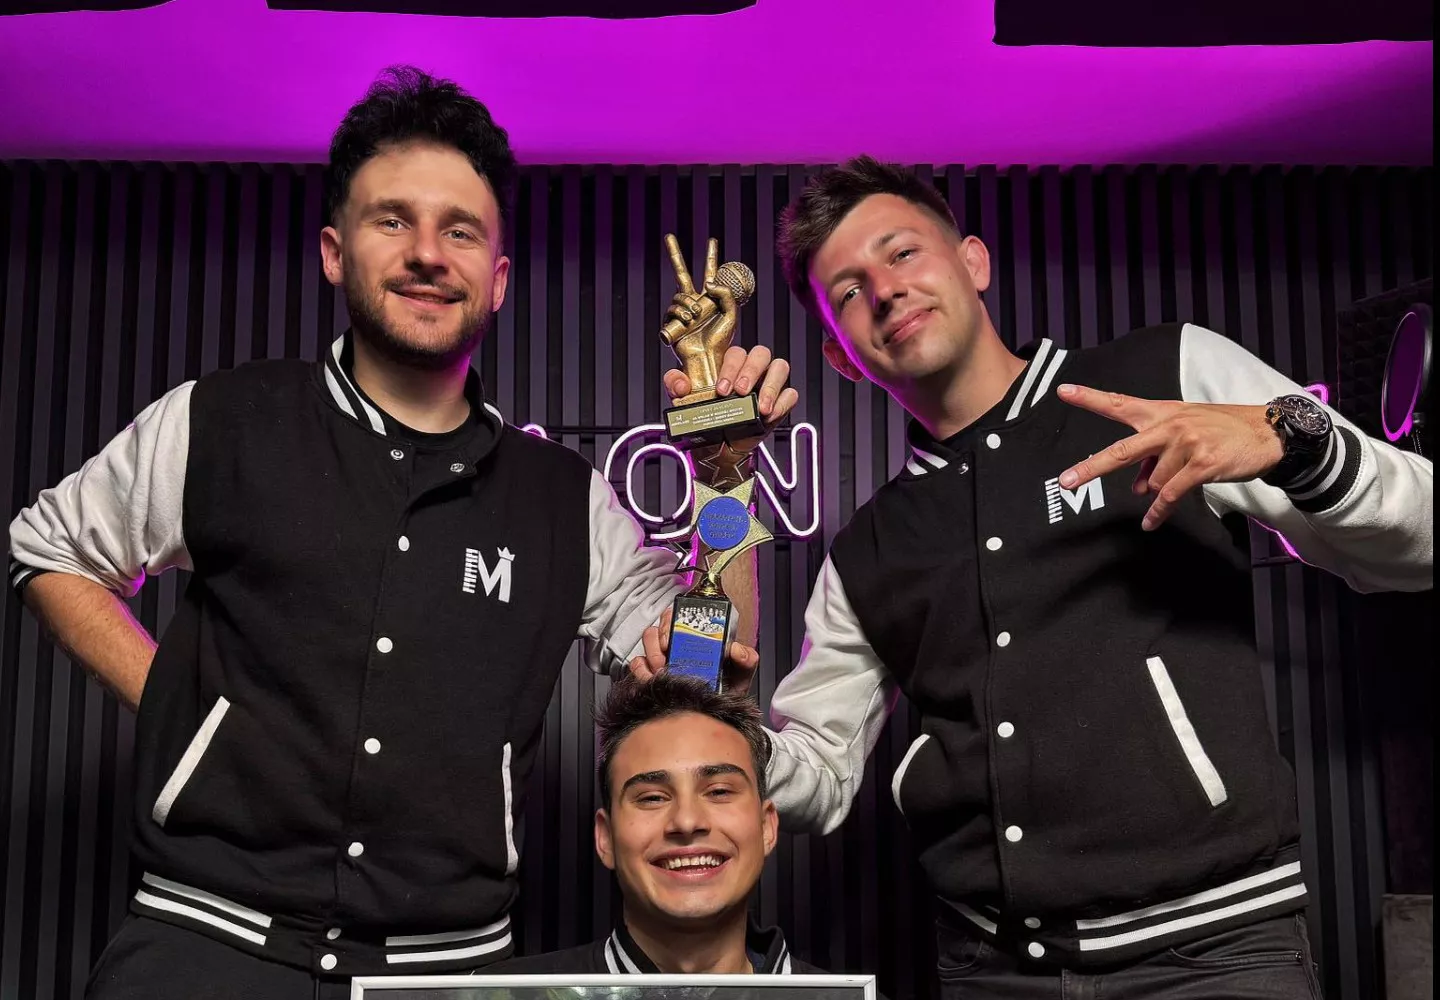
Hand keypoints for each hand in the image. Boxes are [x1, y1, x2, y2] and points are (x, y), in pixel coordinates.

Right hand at [627, 607, 760, 697]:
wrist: (714, 715)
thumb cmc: (726, 690)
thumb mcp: (741, 674)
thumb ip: (747, 659)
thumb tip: (736, 649)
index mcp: (698, 637)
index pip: (680, 615)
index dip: (672, 620)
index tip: (673, 634)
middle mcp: (678, 644)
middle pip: (659, 626)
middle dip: (659, 641)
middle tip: (667, 656)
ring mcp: (662, 658)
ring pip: (647, 642)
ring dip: (652, 656)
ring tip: (663, 672)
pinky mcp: (650, 673)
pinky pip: (637, 664)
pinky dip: (641, 671)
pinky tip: (653, 680)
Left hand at [663, 343, 798, 451]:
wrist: (718, 451)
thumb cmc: (706, 421)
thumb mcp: (685, 402)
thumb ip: (675, 385)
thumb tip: (680, 383)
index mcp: (729, 367)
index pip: (735, 353)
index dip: (730, 367)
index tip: (722, 388)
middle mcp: (751, 372)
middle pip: (761, 354)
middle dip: (751, 371)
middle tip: (741, 392)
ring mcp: (768, 385)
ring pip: (780, 367)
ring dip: (771, 386)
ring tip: (760, 406)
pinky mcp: (779, 403)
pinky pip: (790, 394)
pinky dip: (782, 403)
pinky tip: (769, 415)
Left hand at [1056, 383, 1283, 530]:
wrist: (1265, 432)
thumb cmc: (1219, 431)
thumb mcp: (1183, 433)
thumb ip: (1153, 457)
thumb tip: (1136, 487)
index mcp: (1160, 412)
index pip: (1119, 403)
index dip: (1090, 397)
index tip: (1063, 391)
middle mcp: (1169, 425)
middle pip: (1122, 451)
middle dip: (1091, 468)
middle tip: (1066, 482)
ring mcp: (1186, 444)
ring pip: (1152, 482)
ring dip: (1158, 489)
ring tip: (1177, 481)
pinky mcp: (1202, 464)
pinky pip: (1169, 495)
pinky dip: (1158, 512)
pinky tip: (1150, 522)